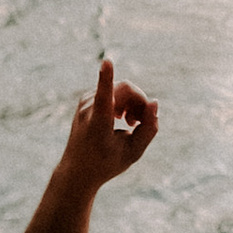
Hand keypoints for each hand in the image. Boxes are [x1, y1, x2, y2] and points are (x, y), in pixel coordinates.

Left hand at [61, 56, 159, 194]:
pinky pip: (113, 90)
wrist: (77, 171)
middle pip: (125, 89)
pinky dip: (124, 102)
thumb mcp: (134, 153)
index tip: (106, 61)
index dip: (107, 78)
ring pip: (121, 88)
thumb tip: (154, 103)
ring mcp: (85, 102)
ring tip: (133, 123)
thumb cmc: (107, 163)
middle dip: (140, 101)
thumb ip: (148, 129)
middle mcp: (88, 110)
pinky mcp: (86, 99)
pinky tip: (124, 119)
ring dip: (133, 102)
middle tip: (142, 122)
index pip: (104, 97)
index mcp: (98, 124)